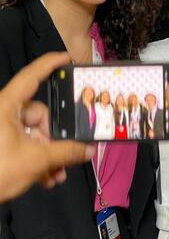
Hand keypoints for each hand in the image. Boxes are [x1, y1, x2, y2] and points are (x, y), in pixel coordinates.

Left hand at [0, 53, 94, 202]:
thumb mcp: (36, 159)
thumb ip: (67, 152)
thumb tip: (90, 149)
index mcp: (7, 106)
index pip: (31, 77)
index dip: (49, 64)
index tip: (67, 58)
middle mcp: (4, 114)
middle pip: (40, 116)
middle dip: (55, 139)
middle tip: (65, 157)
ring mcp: (2, 131)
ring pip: (35, 136)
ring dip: (49, 156)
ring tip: (56, 175)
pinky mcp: (0, 147)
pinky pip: (25, 147)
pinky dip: (37, 162)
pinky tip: (46, 179)